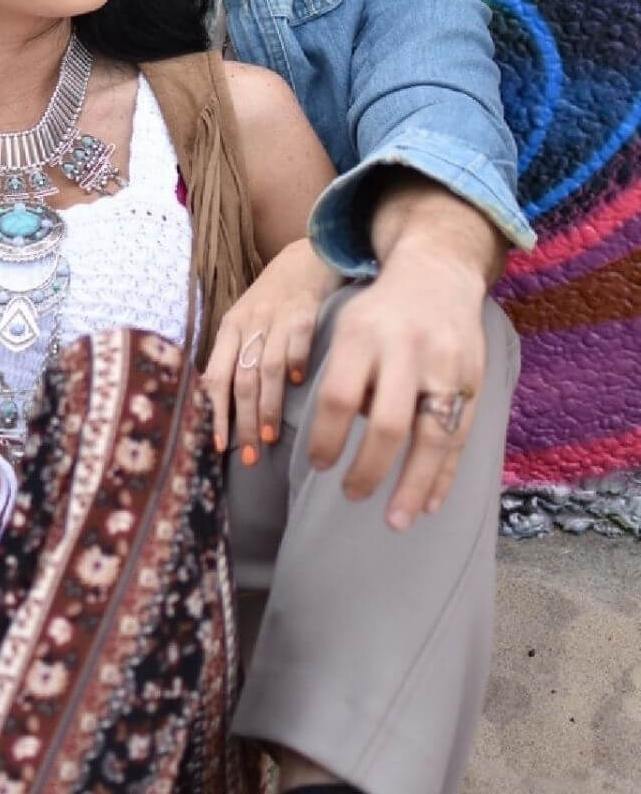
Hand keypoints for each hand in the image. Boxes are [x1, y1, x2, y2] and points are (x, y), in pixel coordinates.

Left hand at [202, 239, 342, 457]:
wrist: (307, 253)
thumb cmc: (276, 296)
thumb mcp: (247, 320)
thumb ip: (238, 355)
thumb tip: (228, 405)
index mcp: (230, 329)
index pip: (215, 377)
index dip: (217, 413)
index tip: (219, 446)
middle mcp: (249, 324)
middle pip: (241, 380)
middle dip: (243, 422)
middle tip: (250, 456)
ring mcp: (277, 317)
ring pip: (266, 367)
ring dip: (268, 405)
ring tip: (270, 436)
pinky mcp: (305, 309)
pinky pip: (298, 338)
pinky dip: (297, 361)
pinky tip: (301, 385)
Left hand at [307, 243, 486, 529]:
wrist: (438, 273)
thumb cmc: (380, 313)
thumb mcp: (347, 328)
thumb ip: (343, 378)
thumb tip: (338, 441)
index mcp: (363, 336)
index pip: (339, 398)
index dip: (328, 438)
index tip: (320, 467)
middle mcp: (406, 350)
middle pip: (388, 424)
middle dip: (369, 469)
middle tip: (352, 496)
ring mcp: (446, 367)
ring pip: (431, 437)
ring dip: (413, 485)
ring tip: (396, 521)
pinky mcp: (474, 381)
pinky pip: (460, 437)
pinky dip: (445, 474)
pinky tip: (429, 502)